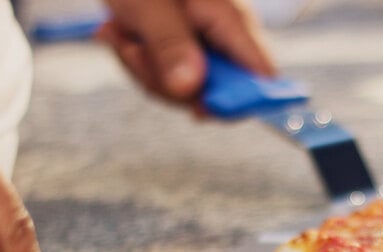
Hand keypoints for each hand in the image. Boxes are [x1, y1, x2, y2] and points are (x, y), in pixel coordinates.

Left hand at [97, 0, 275, 110]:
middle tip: (133, 51)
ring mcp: (205, 46)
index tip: (198, 109)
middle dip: (168, 85)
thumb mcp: (149, 4)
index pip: (260, 76)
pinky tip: (123, 35)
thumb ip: (169, 46)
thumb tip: (190, 90)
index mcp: (232, 20)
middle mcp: (225, 37)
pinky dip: (141, 64)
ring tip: (121, 33)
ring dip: (145, 71)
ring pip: (184, 91)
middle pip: (214, 93)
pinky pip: (168, 79)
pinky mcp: (186, 50)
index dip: (237, 102)